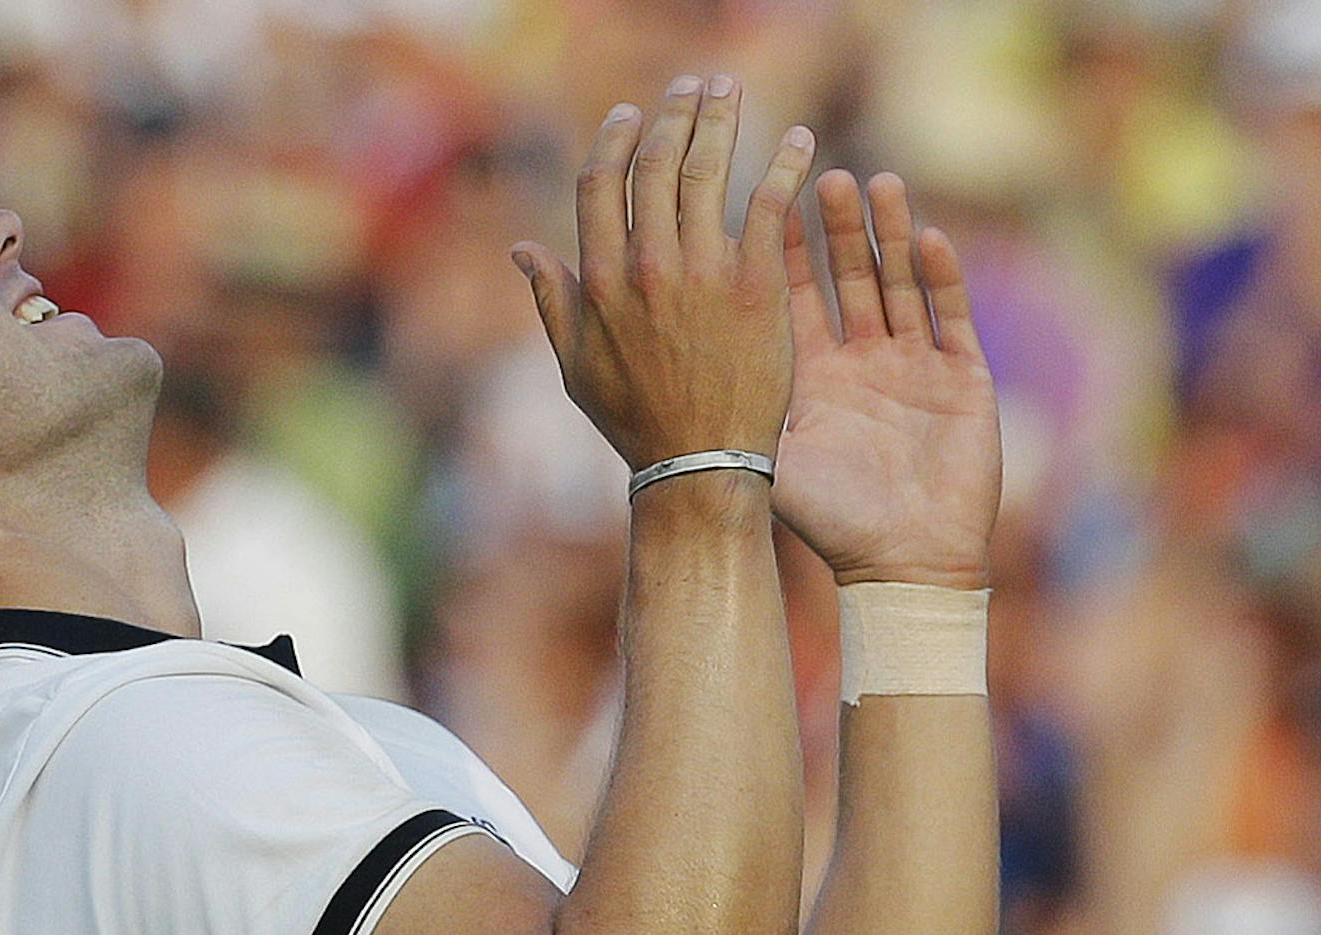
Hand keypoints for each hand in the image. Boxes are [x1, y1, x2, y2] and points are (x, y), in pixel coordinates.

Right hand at [513, 76, 816, 469]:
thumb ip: (550, 300)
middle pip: (655, 164)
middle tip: (691, 85)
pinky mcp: (754, 284)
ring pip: (706, 171)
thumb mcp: (575, 365)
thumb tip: (522, 250)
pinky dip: (784, 164)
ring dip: (719, 119)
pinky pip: (769, 205)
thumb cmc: (635, 421)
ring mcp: (702, 271)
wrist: (699, 464)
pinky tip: (798, 138)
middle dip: (673, 113)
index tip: (630, 113)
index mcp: (598, 280)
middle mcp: (646, 266)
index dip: (614, 139)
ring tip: (730, 88)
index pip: (601, 183)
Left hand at [773, 172, 1000, 586]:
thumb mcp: (772, 456)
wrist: (902, 565)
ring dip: (888, 233)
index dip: (783, 246)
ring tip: (875, 182)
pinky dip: (941, 276)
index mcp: (810, 374)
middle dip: (835, 227)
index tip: (766, 195)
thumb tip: (663, 358)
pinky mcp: (962, 376)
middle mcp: (860, 360)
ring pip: (900, 281)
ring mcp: (914, 364)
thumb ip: (734, 401)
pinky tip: (929, 235)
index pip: (792, 294)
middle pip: (847, 276)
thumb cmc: (831, 522)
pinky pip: (950, 316)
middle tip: (822, 175)